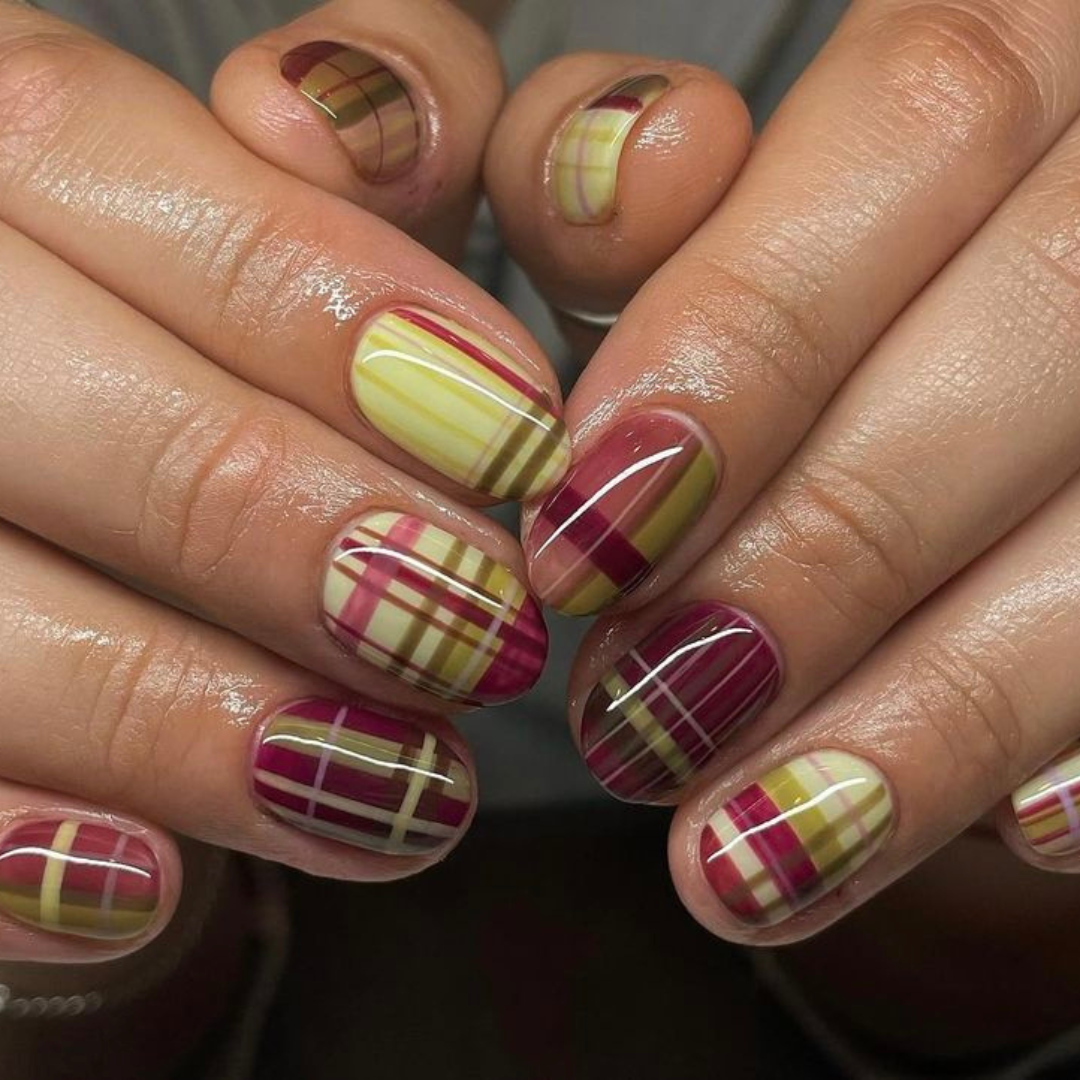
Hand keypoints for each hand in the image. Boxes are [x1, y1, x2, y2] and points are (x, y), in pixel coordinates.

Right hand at [0, 0, 562, 961]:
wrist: (101, 545)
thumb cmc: (233, 360)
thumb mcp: (315, 214)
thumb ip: (396, 124)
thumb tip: (442, 126)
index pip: (90, 149)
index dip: (310, 298)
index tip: (517, 442)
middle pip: (29, 388)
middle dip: (268, 515)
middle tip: (483, 630)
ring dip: (179, 708)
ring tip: (400, 788)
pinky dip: (16, 852)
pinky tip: (149, 887)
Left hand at [486, 0, 1079, 943]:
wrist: (983, 342)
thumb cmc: (819, 276)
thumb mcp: (709, 210)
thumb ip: (621, 184)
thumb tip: (616, 178)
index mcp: (1030, 37)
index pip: (924, 115)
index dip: (749, 337)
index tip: (582, 531)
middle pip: (1047, 318)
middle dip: (830, 546)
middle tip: (643, 713)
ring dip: (942, 708)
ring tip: (748, 850)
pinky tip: (1015, 833)